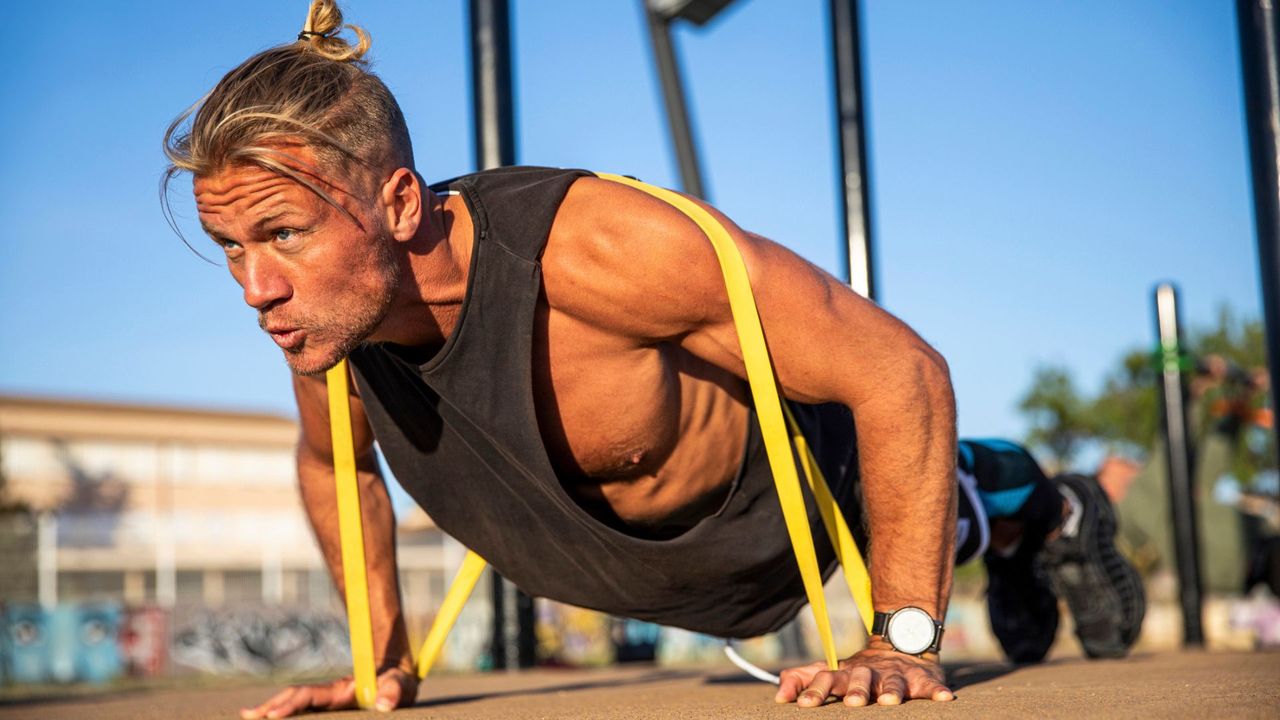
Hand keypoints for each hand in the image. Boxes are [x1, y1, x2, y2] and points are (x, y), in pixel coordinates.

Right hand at [239, 666, 417, 717]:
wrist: (398, 677)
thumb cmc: (399, 682)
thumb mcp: (401, 685)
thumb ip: (395, 690)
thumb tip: (385, 703)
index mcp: (341, 690)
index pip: (309, 696)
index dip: (291, 704)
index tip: (273, 715)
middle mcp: (329, 695)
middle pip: (294, 698)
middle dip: (271, 707)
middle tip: (248, 716)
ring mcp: (327, 702)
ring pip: (294, 705)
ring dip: (271, 710)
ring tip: (248, 716)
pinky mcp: (329, 708)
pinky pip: (303, 712)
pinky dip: (284, 714)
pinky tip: (268, 718)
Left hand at [775, 641, 952, 706]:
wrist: (900, 644)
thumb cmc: (859, 670)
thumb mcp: (831, 672)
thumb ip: (802, 679)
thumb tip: (779, 695)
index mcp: (846, 673)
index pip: (827, 678)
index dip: (815, 690)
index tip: (803, 704)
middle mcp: (870, 673)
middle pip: (861, 678)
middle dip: (857, 690)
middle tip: (852, 702)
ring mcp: (897, 674)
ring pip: (894, 682)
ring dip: (893, 691)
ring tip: (890, 702)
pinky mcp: (922, 678)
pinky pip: (931, 685)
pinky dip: (937, 690)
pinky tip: (943, 698)